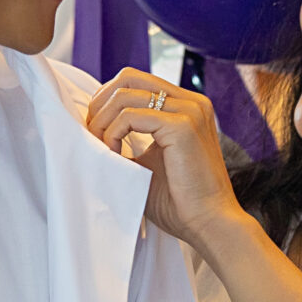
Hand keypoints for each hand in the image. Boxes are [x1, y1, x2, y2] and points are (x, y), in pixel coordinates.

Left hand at [85, 68, 244, 248]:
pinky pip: (130, 116)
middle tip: (91, 135)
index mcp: (186, 107)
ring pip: (125, 94)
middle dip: (100, 104)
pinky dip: (112, 134)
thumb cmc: (180, 202)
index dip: (107, 101)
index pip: (135, 82)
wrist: (210, 225)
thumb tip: (91, 129)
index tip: (95, 131)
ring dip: (103, 122)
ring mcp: (189, 110)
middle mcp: (191, 102)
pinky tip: (115, 155)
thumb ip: (128, 141)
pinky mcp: (183, 125)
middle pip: (128, 77)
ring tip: (102, 150)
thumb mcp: (147, 162)